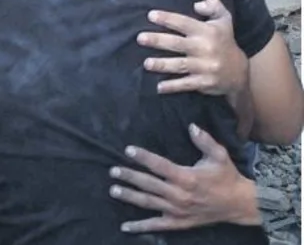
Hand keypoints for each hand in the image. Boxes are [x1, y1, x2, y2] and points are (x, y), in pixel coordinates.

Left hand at [110, 124, 259, 231]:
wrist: (240, 204)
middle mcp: (179, 195)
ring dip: (130, 196)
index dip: (143, 157)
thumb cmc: (227, 177)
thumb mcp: (219, 156)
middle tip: (113, 171)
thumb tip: (191, 126)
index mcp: (187, 177)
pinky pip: (157, 225)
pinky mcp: (179, 222)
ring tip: (113, 189)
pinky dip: (140, 226)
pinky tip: (125, 227)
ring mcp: (177, 210)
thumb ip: (205, 141)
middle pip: (149, 184)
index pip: (159, 165)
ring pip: (148, 203)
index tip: (128, 150)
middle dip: (129, 176)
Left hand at [139, 0, 247, 96]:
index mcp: (208, 32)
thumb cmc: (224, 42)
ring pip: (179, 65)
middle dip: (158, 40)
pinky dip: (172, 86)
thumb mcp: (224, 20)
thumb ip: (213, 6)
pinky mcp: (204, 82)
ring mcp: (205, 66)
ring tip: (146, 63)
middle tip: (140, 38)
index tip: (150, 15)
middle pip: (177, 43)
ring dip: (162, 64)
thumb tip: (197, 4)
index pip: (184, 23)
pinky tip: (159, 87)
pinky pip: (186, 84)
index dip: (168, 19)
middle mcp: (205, 48)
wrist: (240, 72)